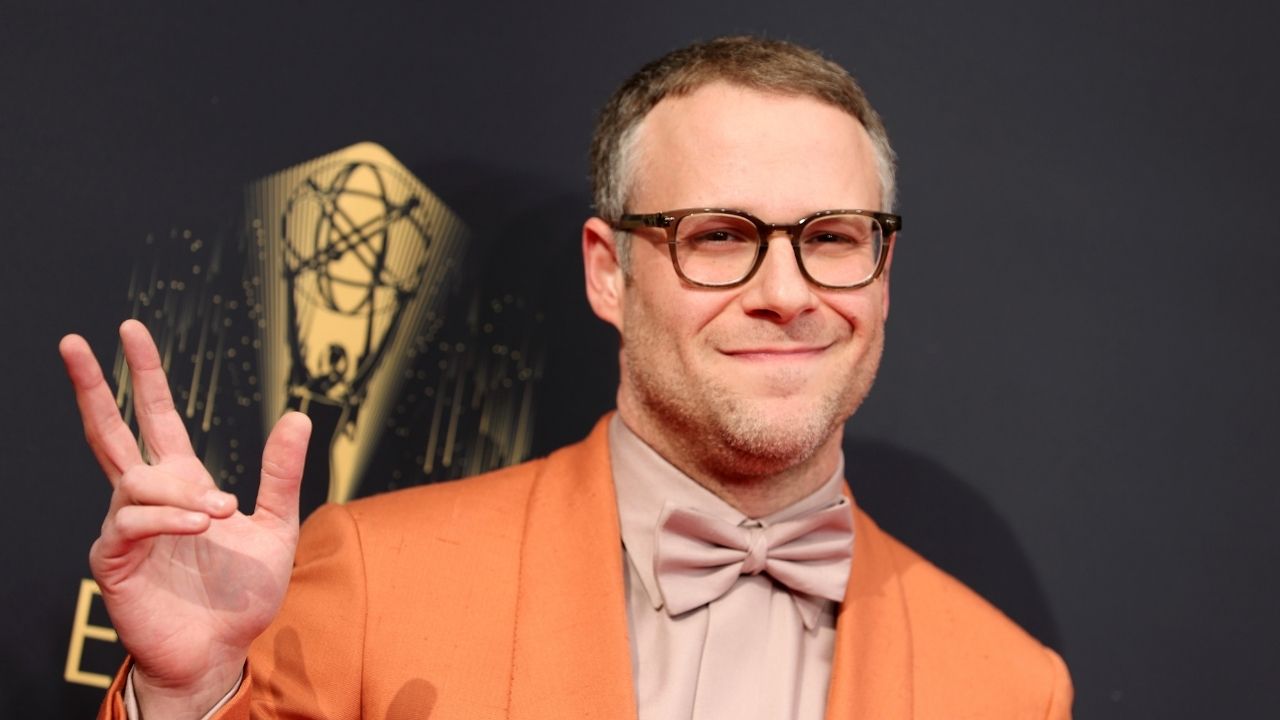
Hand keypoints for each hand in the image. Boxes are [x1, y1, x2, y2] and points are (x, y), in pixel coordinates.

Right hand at [61, 320, 310, 716]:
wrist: (221, 652)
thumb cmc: (241, 597)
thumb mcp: (276, 528)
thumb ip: (282, 475)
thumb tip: (295, 414)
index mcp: (185, 484)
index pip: (158, 417)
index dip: (145, 375)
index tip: (129, 331)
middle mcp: (150, 499)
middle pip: (111, 432)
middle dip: (94, 386)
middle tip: (77, 342)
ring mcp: (127, 527)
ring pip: (136, 480)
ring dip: (180, 491)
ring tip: (220, 514)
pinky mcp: (114, 560)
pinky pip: (132, 522)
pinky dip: (168, 518)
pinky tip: (200, 525)